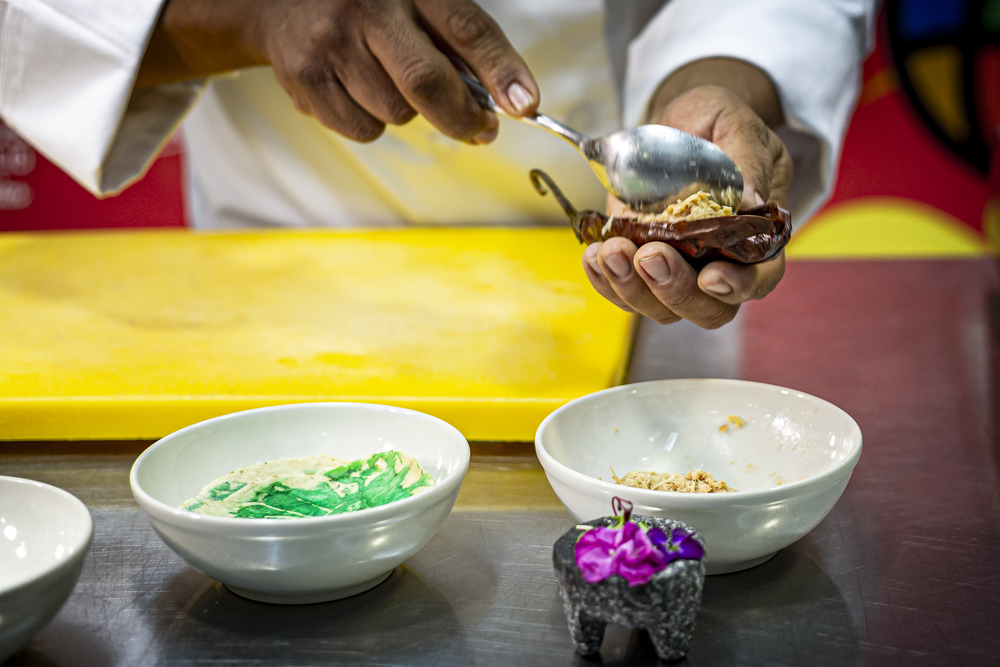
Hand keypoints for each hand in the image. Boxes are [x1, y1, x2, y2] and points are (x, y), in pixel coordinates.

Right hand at [140, 0, 538, 143]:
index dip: (501, 70)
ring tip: (386, 79)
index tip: (525, 104)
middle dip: (461, 117)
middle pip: (426, 84)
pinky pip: (363, 130)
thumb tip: (506, 100)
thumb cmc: (368, 4)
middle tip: (480, 129)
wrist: (278, 1)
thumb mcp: (417, 3)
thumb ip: (458, 43)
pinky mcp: (306, 80)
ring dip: (406, 111)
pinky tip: (357, 89)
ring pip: (396, 114)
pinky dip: (371, 121)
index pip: (467, 28)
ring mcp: (331, 45)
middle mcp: (367, 9)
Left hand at [583, 75, 791, 328]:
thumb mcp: (734, 126)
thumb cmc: (714, 123)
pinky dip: (605, 280)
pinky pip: (624, 290)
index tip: (711, 277)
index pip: (760, 278)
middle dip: (675, 290)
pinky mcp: (638, 263)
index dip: (739, 286)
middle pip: (708, 308)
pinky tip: (594, 255)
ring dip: (632, 288)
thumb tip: (751, 202)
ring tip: (610, 252)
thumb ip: (745, 162)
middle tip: (649, 256)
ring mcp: (677, 269)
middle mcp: (719, 263)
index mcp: (755, 235)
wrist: (673, 121)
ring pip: (661, 307)